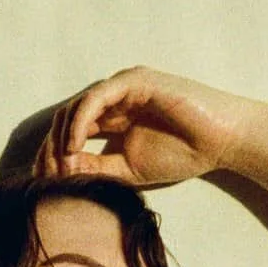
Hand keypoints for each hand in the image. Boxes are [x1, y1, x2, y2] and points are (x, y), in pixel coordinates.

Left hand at [33, 68, 265, 191]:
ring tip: (61, 166)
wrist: (222, 140)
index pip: (72, 133)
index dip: (54, 157)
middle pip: (67, 119)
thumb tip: (59, 175)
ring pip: (76, 107)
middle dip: (51, 149)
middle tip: (46, 177)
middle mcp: (113, 100)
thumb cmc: (184, 153)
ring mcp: (122, 87)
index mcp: (112, 118)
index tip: (46, 184)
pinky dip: (80, 123)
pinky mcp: (134, 81)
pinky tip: (74, 147)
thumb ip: (96, 168)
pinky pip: (95, 99)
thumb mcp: (128, 170)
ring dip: (62, 138)